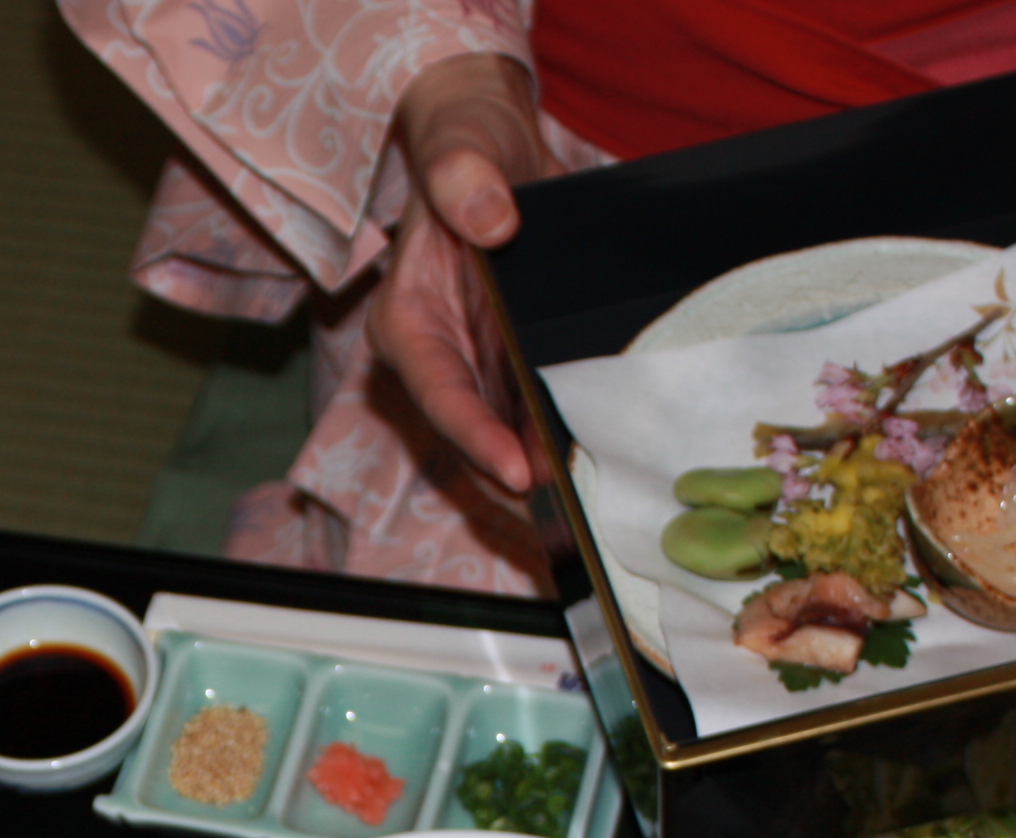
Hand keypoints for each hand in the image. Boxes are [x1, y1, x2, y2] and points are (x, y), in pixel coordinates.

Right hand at [369, 54, 551, 495]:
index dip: (475, 437)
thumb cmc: (466, 147)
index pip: (438, 392)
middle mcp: (437, 360)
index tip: (518, 471)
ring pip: (506, 442)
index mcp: (408, 321)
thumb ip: (463, 179)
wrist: (494, 149)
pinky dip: (568, 445)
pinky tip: (608, 468)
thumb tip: (491, 219)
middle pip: (472, 438)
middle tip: (570, 513)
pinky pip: (538, 420)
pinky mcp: (514, 371)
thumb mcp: (461, 147)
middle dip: (516, 480)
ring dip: (547, 476)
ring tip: (594, 506)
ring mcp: (478, 371)